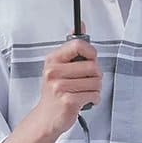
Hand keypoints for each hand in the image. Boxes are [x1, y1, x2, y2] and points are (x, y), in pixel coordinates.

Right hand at [34, 21, 101, 136]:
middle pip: (92, 65)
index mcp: (53, 59)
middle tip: (87, 80)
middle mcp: (54, 72)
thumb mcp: (58, 65)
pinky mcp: (68, 101)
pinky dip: (94, 98)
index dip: (91, 51)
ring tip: (85, 91)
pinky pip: (94, 95)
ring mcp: (60, 87)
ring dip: (95, 88)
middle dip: (95, 75)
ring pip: (96, 81)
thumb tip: (80, 25)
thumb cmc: (55, 90)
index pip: (78, 45)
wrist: (46, 117)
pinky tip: (84, 100)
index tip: (91, 58)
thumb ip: (71, 47)